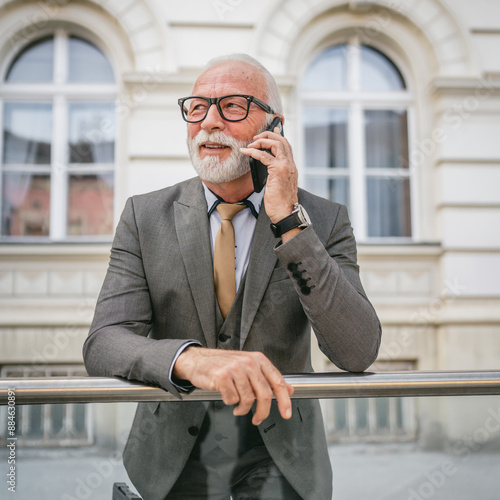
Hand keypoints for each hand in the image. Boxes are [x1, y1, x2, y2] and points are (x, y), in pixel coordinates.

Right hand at [173, 347, 293, 424]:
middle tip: (258, 419)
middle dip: (263, 412)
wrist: (197, 360)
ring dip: (243, 409)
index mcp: (258, 359)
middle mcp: (248, 362)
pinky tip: (227, 397)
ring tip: (238, 408)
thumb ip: (268, 378)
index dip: (284, 400)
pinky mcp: (222, 377)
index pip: (277, 381)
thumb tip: (289, 390)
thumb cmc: (223, 364)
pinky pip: (232, 399)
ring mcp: (235, 369)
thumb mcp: (249, 366)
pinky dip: (230, 403)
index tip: (286, 413)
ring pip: (248, 399)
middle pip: (264, 394)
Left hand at [240, 127, 297, 223]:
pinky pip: (264, 156)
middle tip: (257, 137)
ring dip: (262, 141)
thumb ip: (275, 174)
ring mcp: (286, 166)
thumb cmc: (280, 202)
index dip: (279, 136)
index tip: (272, 130)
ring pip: (276, 144)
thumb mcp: (279, 184)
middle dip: (269, 135)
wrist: (285, 212)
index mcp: (291, 167)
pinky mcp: (278, 170)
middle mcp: (290, 164)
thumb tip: (266, 169)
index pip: (287, 146)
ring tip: (251, 143)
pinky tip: (247, 152)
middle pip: (282, 141)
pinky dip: (254, 151)